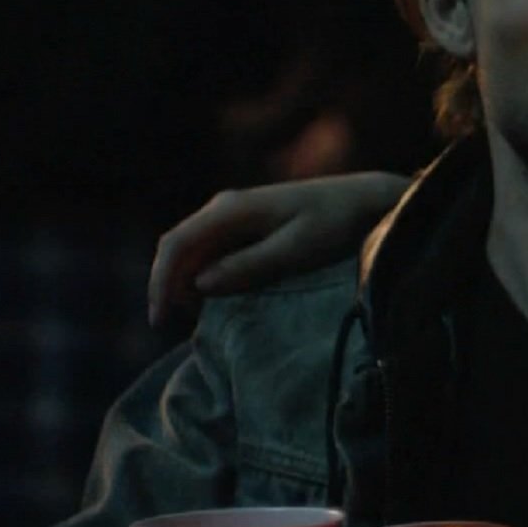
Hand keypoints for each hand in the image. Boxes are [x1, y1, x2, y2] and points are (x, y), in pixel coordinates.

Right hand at [147, 171, 410, 324]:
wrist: (367, 200)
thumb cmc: (337, 223)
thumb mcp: (297, 249)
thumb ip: (249, 266)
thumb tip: (199, 284)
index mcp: (231, 209)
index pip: (176, 244)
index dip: (161, 283)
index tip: (159, 320)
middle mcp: (225, 208)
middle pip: (178, 249)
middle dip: (168, 287)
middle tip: (171, 326)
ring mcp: (235, 215)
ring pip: (194, 252)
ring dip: (186, 283)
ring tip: (195, 319)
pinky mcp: (248, 226)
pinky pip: (214, 253)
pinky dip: (206, 277)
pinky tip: (215, 301)